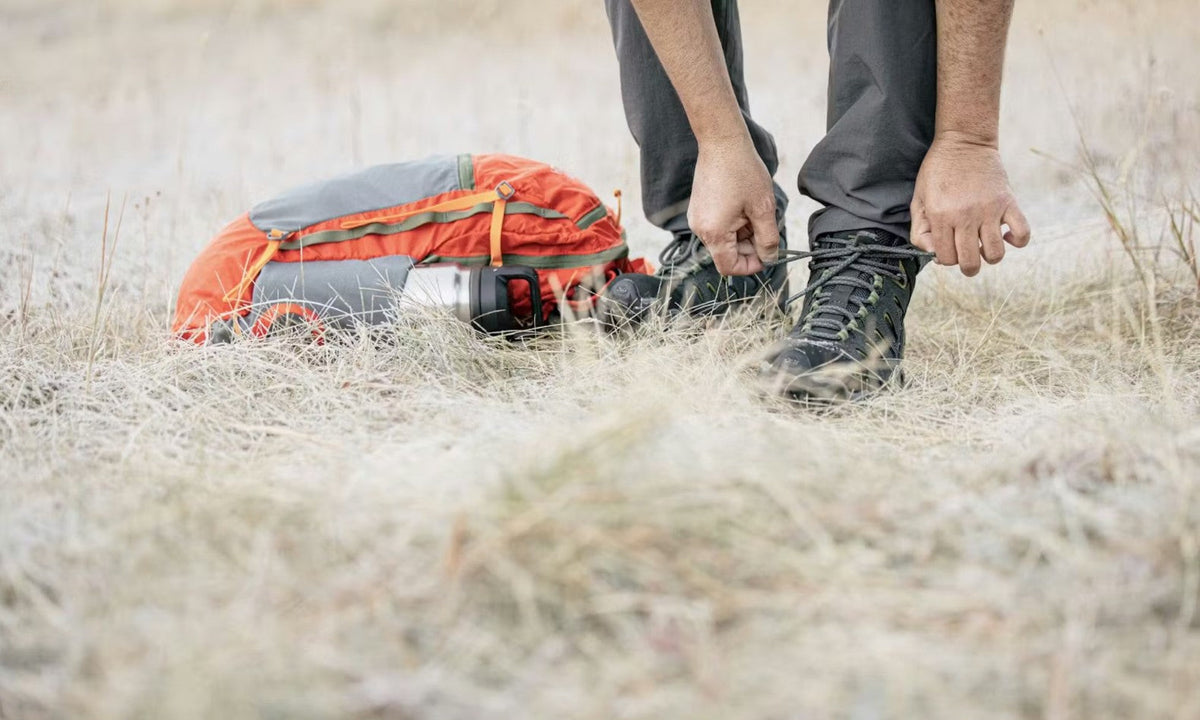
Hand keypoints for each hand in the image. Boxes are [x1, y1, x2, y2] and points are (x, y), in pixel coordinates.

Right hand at [687, 136, 779, 275]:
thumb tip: (769, 258)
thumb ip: (768, 239)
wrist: (722, 142)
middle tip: (765, 227)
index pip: (729, 267)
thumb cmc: (742, 171)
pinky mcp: (698, 208)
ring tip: (754, 210)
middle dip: (749, 246)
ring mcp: (697, 218)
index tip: (766, 255)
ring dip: (742, 233)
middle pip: (727, 253)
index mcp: (714, 233)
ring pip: (724, 239)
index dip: (750, 266)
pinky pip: (717, 226)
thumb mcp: (763, 208)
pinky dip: (733, 223)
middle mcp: (700, 229)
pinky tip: (743, 204)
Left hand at [911, 133, 1030, 275]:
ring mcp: (989, 210)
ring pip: (995, 254)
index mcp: (941, 216)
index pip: (947, 258)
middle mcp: (965, 217)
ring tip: (984, 245)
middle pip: (970, 262)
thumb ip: (920, 230)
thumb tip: (933, 253)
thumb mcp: (919, 199)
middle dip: (967, 266)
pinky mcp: (1008, 202)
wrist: (963, 141)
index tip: (948, 248)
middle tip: (967, 257)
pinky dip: (1017, 241)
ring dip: (989, 256)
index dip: (946, 259)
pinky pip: (1023, 233)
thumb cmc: (938, 171)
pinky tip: (1006, 236)